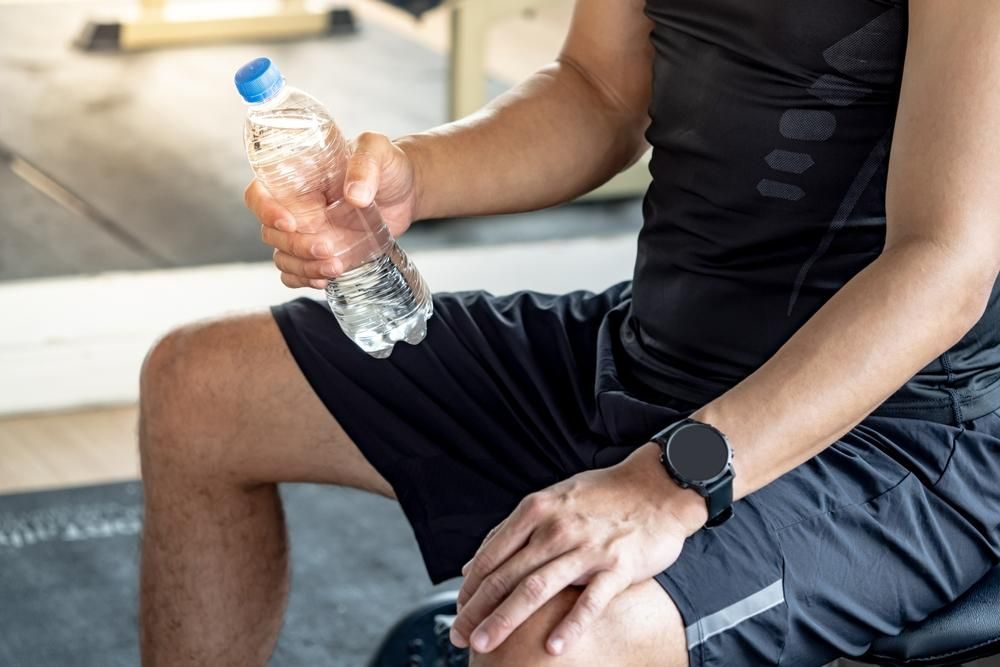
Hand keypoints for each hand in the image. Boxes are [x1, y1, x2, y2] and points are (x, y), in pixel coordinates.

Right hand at [243, 131, 420, 288]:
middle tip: (327, 248)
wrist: (407, 193)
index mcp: (295, 178)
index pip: (259, 195)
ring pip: (284, 257)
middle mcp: (295, 207)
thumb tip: (355, 196)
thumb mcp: (378, 151)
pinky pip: (297, 273)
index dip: (265, 211)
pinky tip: (324, 280)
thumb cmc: (388, 164)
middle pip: (271, 233)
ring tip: (335, 267)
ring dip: (304, 268)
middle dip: (296, 246)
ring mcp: (308, 232)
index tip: (291, 224)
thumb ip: (366, 165)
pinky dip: (305, 280)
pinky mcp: (323, 252)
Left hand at [450, 443, 707, 656]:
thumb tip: (470, 566)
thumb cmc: (603, 497)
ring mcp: (586, 547)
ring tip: (484, 645)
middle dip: (477, 610)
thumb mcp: (551, 501)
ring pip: (536, 588)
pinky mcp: (618, 566)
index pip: (492, 555)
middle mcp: (555, 528)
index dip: (470, 588)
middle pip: (506, 575)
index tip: (457, 613)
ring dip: (505, 619)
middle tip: (458, 637)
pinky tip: (553, 647)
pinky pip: (590, 601)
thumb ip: (511, 533)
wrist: (659, 486)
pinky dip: (570, 625)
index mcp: (536, 510)